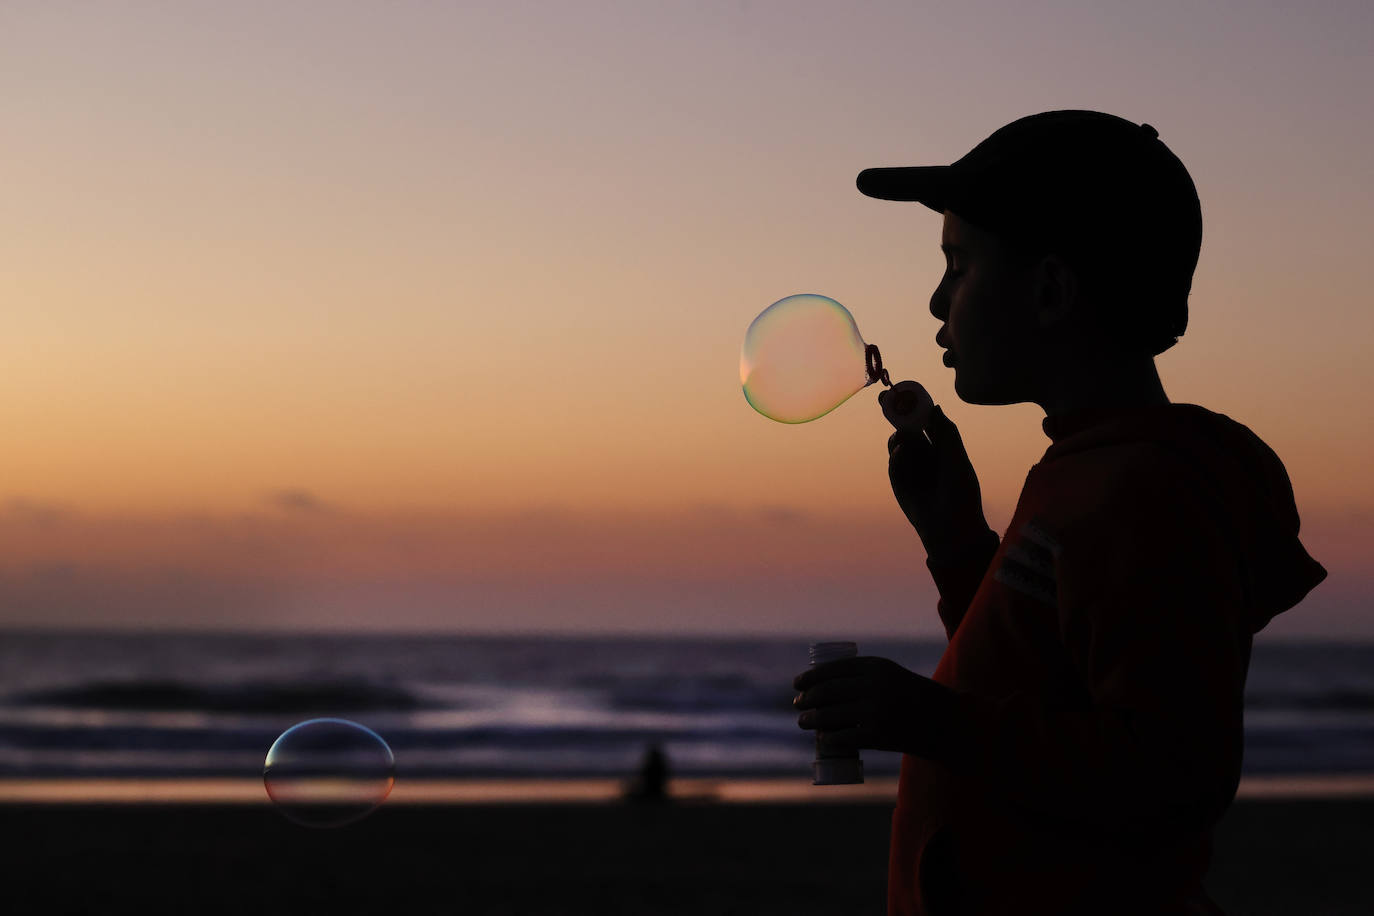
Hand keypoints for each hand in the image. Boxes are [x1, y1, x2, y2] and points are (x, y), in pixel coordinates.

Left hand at [792, 656, 960, 756]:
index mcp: (877, 666)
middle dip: (807, 698)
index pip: (834, 669)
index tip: (797, 683)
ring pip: (832, 715)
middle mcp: (875, 685)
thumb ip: (864, 676)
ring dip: (812, 719)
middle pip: (828, 691)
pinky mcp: (879, 735)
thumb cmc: (913, 697)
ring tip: (803, 721)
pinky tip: (822, 739)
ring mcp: (876, 711)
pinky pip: (845, 737)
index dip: (811, 676)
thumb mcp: (890, 675)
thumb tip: (824, 686)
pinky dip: (829, 738)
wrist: (945, 722)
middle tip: (797, 704)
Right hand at [883, 403, 991, 563]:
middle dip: (896, 413)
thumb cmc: (961, 495)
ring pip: (898, 444)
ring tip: (903, 435)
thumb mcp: (957, 460)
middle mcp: (925, 454)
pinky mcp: (900, 482)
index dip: (916, 405)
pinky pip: (894, 463)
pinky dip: (897, 456)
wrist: (951, 528)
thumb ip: (947, 434)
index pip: (926, 420)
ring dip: (899, 436)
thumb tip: (935, 407)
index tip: (906, 390)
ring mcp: (911, 467)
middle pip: (908, 427)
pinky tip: (901, 453)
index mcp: (942, 446)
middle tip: (885, 398)